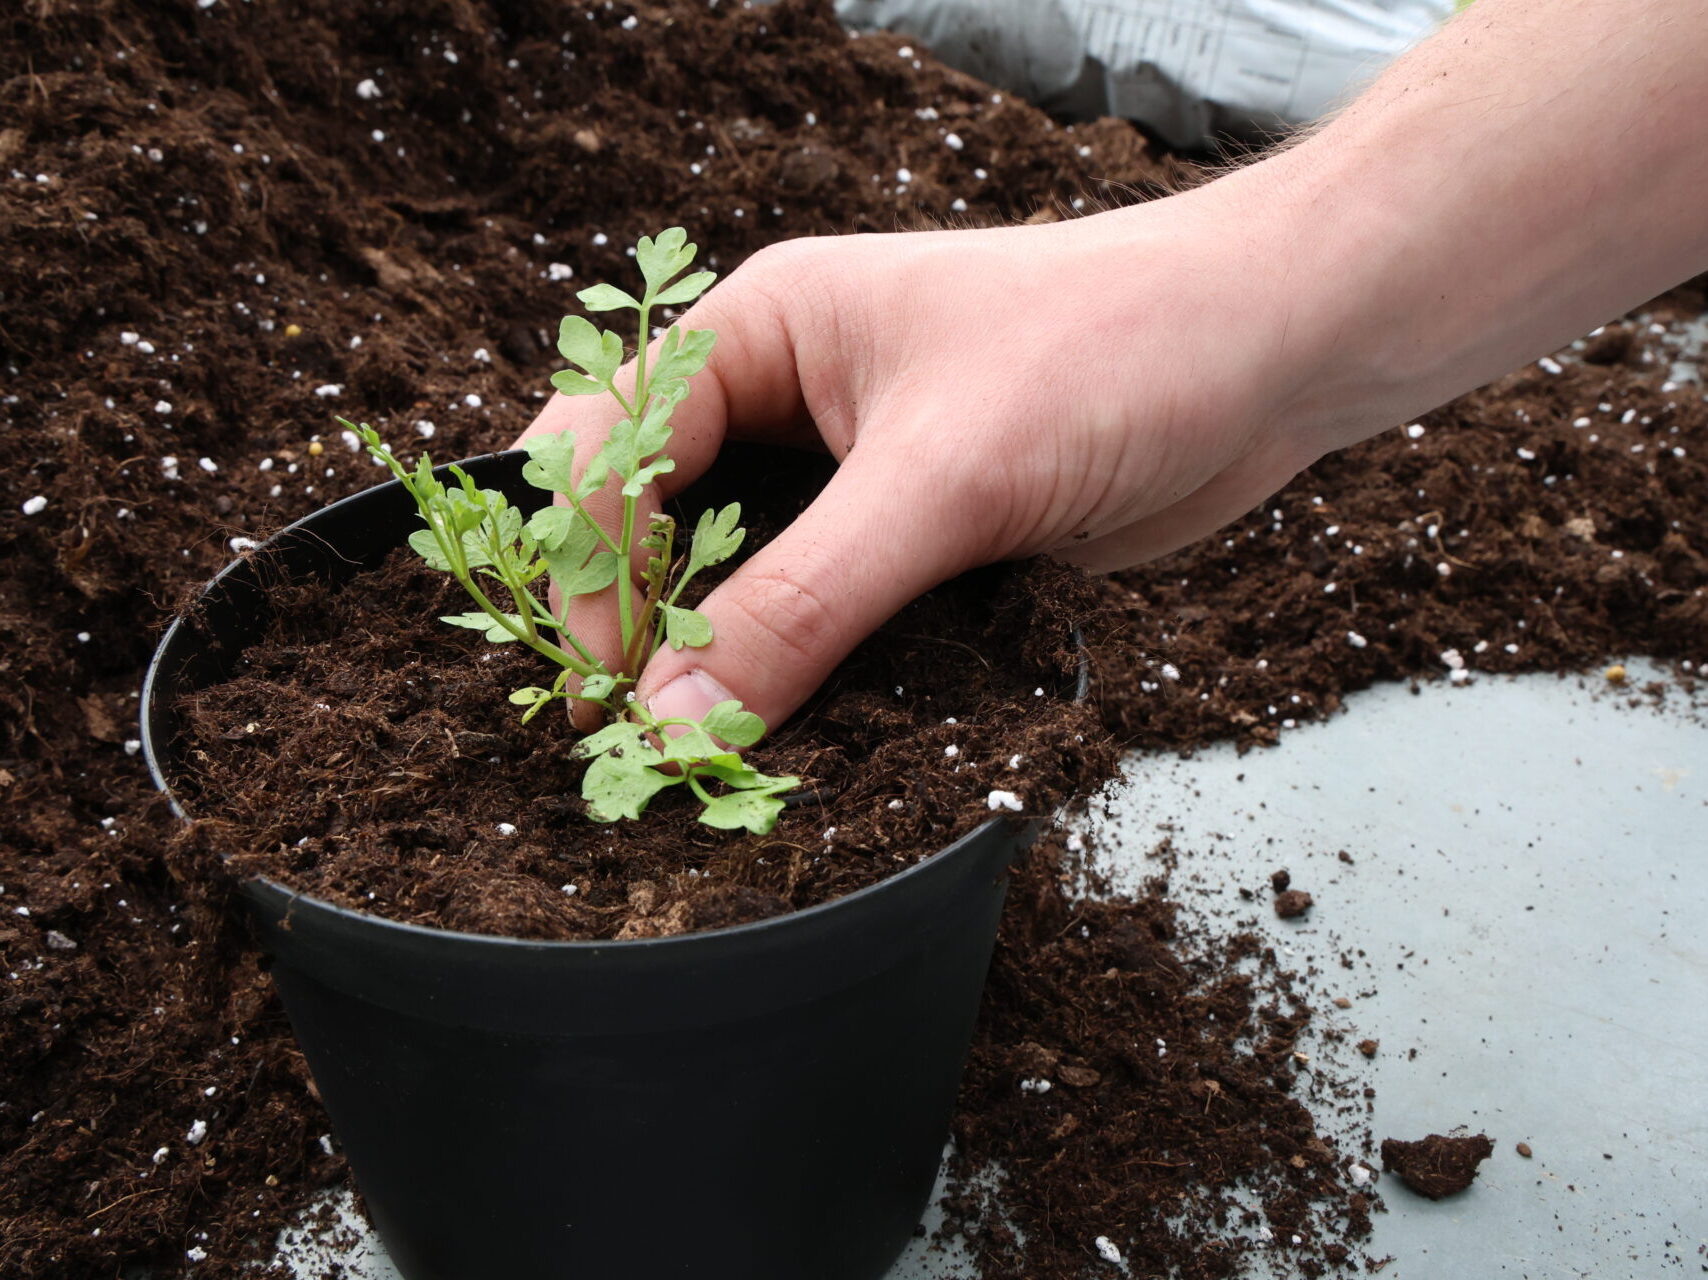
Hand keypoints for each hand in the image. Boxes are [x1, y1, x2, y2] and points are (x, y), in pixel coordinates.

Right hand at [512, 178, 1339, 732]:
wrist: (1266, 358)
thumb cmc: (1111, 350)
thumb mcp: (942, 476)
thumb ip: (804, 602)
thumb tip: (676, 721)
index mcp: (761, 333)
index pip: (614, 444)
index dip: (587, 561)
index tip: (599, 680)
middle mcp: (788, 401)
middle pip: (655, 518)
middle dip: (635, 618)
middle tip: (625, 735)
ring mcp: (851, 477)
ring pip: (737, 579)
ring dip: (714, 659)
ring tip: (691, 754)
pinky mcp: (913, 542)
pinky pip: (820, 619)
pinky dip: (797, 676)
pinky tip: (785, 736)